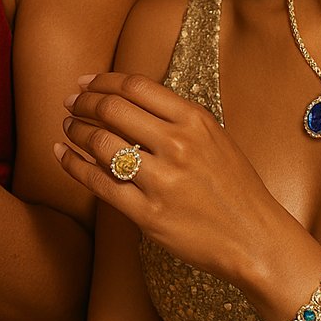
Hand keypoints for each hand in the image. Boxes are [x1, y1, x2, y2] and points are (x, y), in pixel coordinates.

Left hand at [56, 72, 285, 281]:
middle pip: (112, 109)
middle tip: (70, 103)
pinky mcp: (148, 215)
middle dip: (83, 102)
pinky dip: (72, 165)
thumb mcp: (213, 137)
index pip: (133, 86)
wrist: (258, 241)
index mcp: (194, 120)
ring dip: (75, 131)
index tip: (84, 82)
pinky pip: (98, 183)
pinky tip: (61, 154)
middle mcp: (177, 146)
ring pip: (100, 143)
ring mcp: (162, 181)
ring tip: (68, 127)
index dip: (101, 80)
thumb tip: (121, 95)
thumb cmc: (234, 186)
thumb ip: (173, 115)